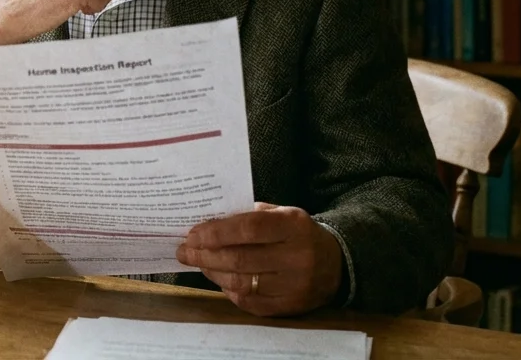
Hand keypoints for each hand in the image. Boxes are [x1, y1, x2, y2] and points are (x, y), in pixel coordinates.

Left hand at [175, 202, 343, 316]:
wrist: (336, 263)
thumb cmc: (297, 233)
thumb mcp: (281, 213)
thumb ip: (247, 215)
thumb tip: (206, 223)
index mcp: (294, 226)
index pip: (248, 229)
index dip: (216, 232)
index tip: (192, 234)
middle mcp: (297, 257)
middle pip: (240, 259)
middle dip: (205, 255)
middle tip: (184, 251)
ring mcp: (295, 285)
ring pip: (241, 283)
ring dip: (212, 273)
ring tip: (198, 263)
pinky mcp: (290, 306)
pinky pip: (250, 302)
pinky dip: (228, 290)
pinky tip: (218, 278)